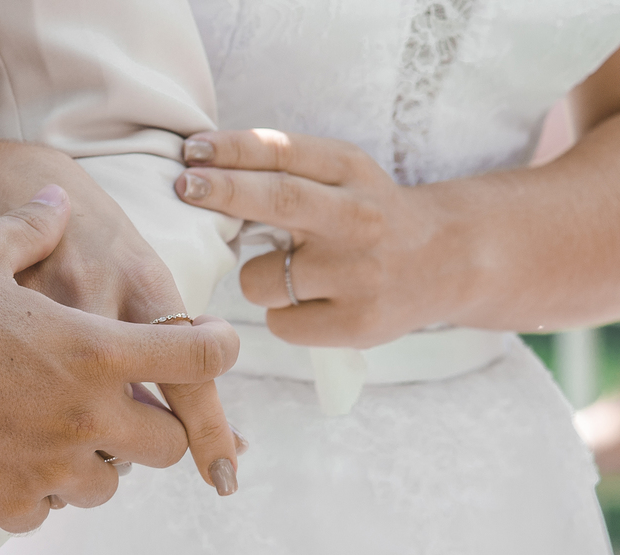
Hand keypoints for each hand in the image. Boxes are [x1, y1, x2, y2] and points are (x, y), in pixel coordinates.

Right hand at [0, 142, 243, 491]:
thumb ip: (31, 228)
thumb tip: (56, 201)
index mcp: (94, 349)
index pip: (197, 356)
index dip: (220, 349)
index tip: (217, 346)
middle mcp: (86, 415)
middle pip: (168, 442)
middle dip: (157, 426)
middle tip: (126, 406)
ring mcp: (50, 467)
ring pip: (111, 482)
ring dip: (99, 460)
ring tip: (62, 435)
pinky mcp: (12, 504)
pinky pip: (51, 508)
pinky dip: (43, 488)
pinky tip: (14, 459)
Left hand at [178, 129, 466, 348]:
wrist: (451, 261)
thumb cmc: (367, 216)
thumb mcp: (341, 177)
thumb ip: (284, 173)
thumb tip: (198, 171)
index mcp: (351, 171)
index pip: (284, 152)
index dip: (232, 149)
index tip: (191, 151)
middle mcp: (359, 219)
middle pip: (279, 200)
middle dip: (223, 192)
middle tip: (183, 187)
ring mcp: (360, 274)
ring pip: (261, 278)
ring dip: (256, 277)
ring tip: (291, 274)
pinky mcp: (358, 323)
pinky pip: (280, 322)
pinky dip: (281, 314)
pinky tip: (312, 304)